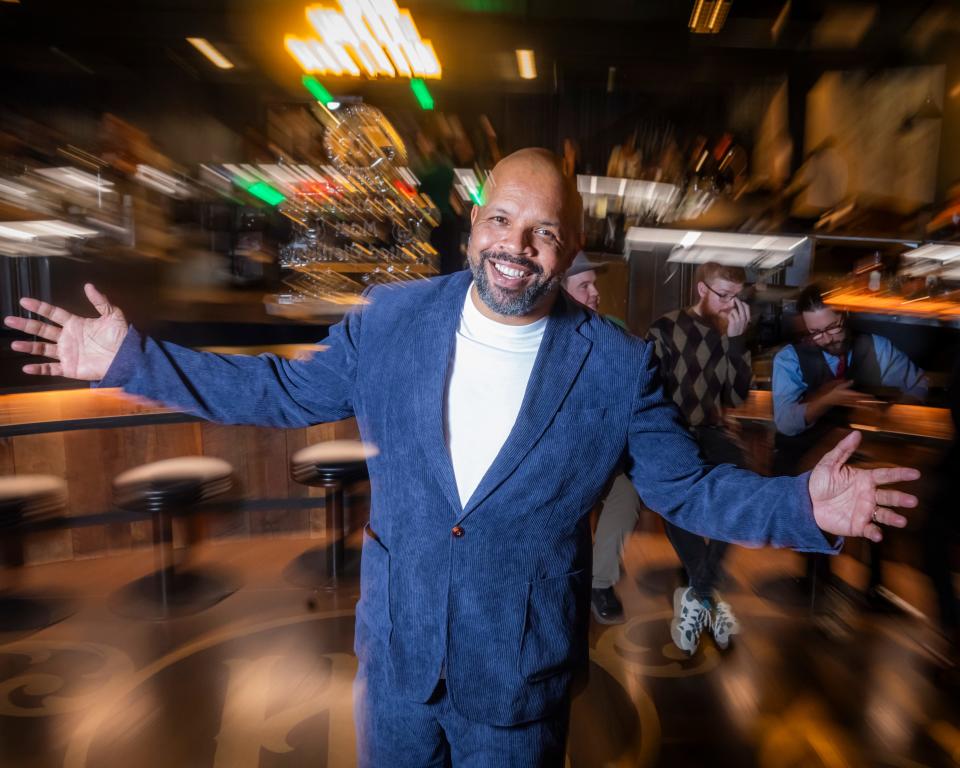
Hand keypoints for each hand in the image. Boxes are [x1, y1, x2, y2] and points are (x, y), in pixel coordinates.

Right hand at [3, 284, 127, 380]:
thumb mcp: (113, 315)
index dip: (39, 307)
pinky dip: (39, 369)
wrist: (128, 358)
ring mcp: (67, 353)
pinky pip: (51, 369)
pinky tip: (27, 367)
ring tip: (14, 344)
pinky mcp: (70, 368)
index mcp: (76, 324)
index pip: (53, 314)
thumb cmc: (122, 336)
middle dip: (26, 324)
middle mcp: (68, 338)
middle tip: (9, 319)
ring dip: (28, 346)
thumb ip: (100, 301)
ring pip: (43, 349)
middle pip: (42, 330)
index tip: (24, 301)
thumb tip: (88, 285)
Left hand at [726, 297, 750, 336]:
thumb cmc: (738, 329)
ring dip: (730, 310)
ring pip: (734, 310)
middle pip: (741, 306)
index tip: (740, 301)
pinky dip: (726, 314)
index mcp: (747, 318)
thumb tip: (739, 308)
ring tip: (727, 311)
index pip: (747, 307)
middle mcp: (744, 318)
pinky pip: (729, 315)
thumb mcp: (743, 323)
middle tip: (734, 298)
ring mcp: (738, 320)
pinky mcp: (733, 322)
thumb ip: (743, 316)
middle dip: (737, 301)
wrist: (736, 338)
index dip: (743, 303)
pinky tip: (723, 314)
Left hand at [809, 430, 918, 542]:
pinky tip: (877, 534)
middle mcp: (869, 496)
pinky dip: (875, 533)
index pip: (885, 475)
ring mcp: (865, 511)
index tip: (915, 474)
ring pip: (884, 514)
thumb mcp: (829, 463)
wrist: (806, 502)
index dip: (900, 474)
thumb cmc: (819, 482)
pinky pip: (869, 529)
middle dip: (901, 499)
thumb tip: (856, 433)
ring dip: (893, 518)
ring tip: (902, 521)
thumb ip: (843, 450)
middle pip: (889, 496)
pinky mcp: (858, 525)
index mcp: (865, 479)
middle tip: (913, 501)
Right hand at [820, 380, 874, 407]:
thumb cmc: (834, 392)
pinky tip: (869, 408)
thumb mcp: (839, 386)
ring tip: (876, 408)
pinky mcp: (851, 404)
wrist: (830, 400)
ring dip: (869, 406)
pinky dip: (864, 407)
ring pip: (862, 405)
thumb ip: (846, 383)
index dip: (866, 396)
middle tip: (878, 403)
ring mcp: (851, 403)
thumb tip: (852, 380)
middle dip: (870, 402)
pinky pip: (859, 406)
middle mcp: (851, 399)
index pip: (859, 395)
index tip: (873, 396)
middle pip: (863, 401)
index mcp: (849, 394)